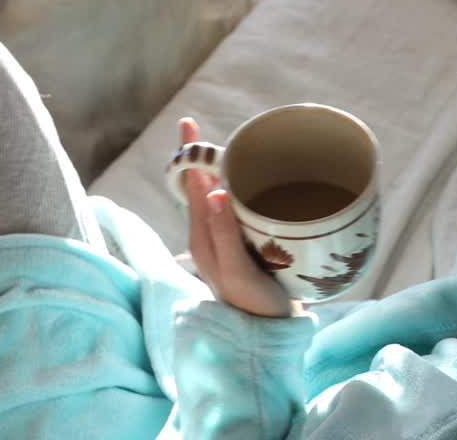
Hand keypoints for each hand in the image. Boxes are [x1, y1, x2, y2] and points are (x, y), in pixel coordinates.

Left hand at [179, 118, 300, 318]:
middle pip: (199, 184)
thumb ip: (224, 234)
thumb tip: (212, 191)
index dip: (188, 153)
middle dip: (203, 155)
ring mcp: (222, 237)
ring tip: (233, 147)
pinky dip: (236, 186)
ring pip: (215, 193)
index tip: (187, 123)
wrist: (268, 333)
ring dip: (220, 168)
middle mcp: (207, 232)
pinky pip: (231, 205)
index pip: (188, 184)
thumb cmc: (253, 304)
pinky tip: (250, 180)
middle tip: (208, 129)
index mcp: (201, 235)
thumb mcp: (236, 272)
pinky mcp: (239, 242)